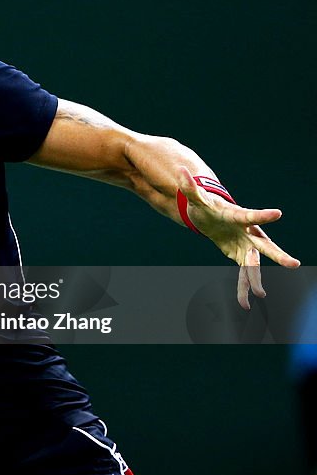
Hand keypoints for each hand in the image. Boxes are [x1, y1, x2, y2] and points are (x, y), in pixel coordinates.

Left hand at [178, 167, 300, 309]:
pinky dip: (243, 287)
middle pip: (264, 245)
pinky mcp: (241, 256)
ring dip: (255, 280)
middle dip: (277, 255)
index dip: (262, 215)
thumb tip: (180, 171)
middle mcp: (247, 232)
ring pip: (254, 265)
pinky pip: (244, 274)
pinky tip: (244, 304)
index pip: (250, 215)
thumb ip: (189, 187)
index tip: (278, 213)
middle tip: (293, 264)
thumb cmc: (207, 206)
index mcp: (237, 216)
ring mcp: (247, 245)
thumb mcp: (196, 198)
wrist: (214, 217)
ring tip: (259, 295)